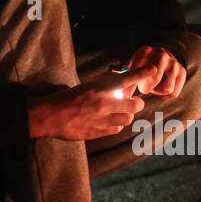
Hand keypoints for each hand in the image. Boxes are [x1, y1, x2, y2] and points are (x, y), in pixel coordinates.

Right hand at [27, 66, 152, 139]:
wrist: (49, 116)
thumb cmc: (65, 98)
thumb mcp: (85, 86)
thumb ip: (103, 87)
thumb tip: (118, 86)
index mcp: (99, 88)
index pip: (126, 79)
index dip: (141, 73)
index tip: (151, 69)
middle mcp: (103, 103)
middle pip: (135, 104)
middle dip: (136, 102)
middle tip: (133, 101)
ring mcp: (101, 119)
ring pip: (127, 119)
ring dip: (126, 115)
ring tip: (120, 112)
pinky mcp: (98, 132)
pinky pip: (116, 129)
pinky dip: (115, 125)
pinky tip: (109, 122)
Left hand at [126, 45, 185, 97]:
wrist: (159, 57)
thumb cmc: (141, 66)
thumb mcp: (131, 67)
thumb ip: (125, 79)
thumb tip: (123, 95)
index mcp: (145, 51)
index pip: (138, 70)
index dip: (132, 84)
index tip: (127, 93)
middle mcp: (161, 53)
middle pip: (154, 79)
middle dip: (146, 88)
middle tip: (143, 87)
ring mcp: (173, 62)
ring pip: (167, 88)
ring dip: (157, 92)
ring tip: (153, 87)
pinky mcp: (182, 71)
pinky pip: (174, 92)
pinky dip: (166, 96)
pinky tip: (160, 91)